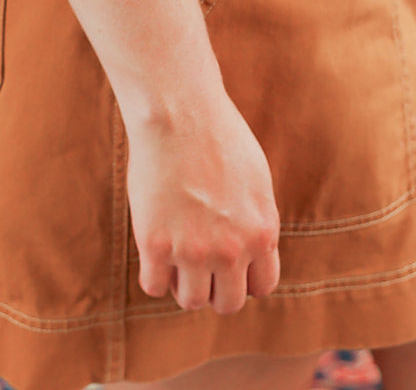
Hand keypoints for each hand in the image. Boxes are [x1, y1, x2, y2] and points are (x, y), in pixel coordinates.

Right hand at [126, 89, 280, 313]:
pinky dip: (154, 273)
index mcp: (262, 231)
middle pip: (227, 303)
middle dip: (215, 287)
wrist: (178, 112)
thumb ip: (256, 220)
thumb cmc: (217, 134)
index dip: (243, 278)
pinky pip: (154, 286)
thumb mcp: (255, 178)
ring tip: (176, 251)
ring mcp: (194, 251)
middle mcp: (232, 249)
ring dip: (183, 282)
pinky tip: (154, 246)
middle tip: (200, 261)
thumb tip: (253, 249)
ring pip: (192, 301)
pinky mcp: (156, 246)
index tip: (228, 262)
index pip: (261, 288)